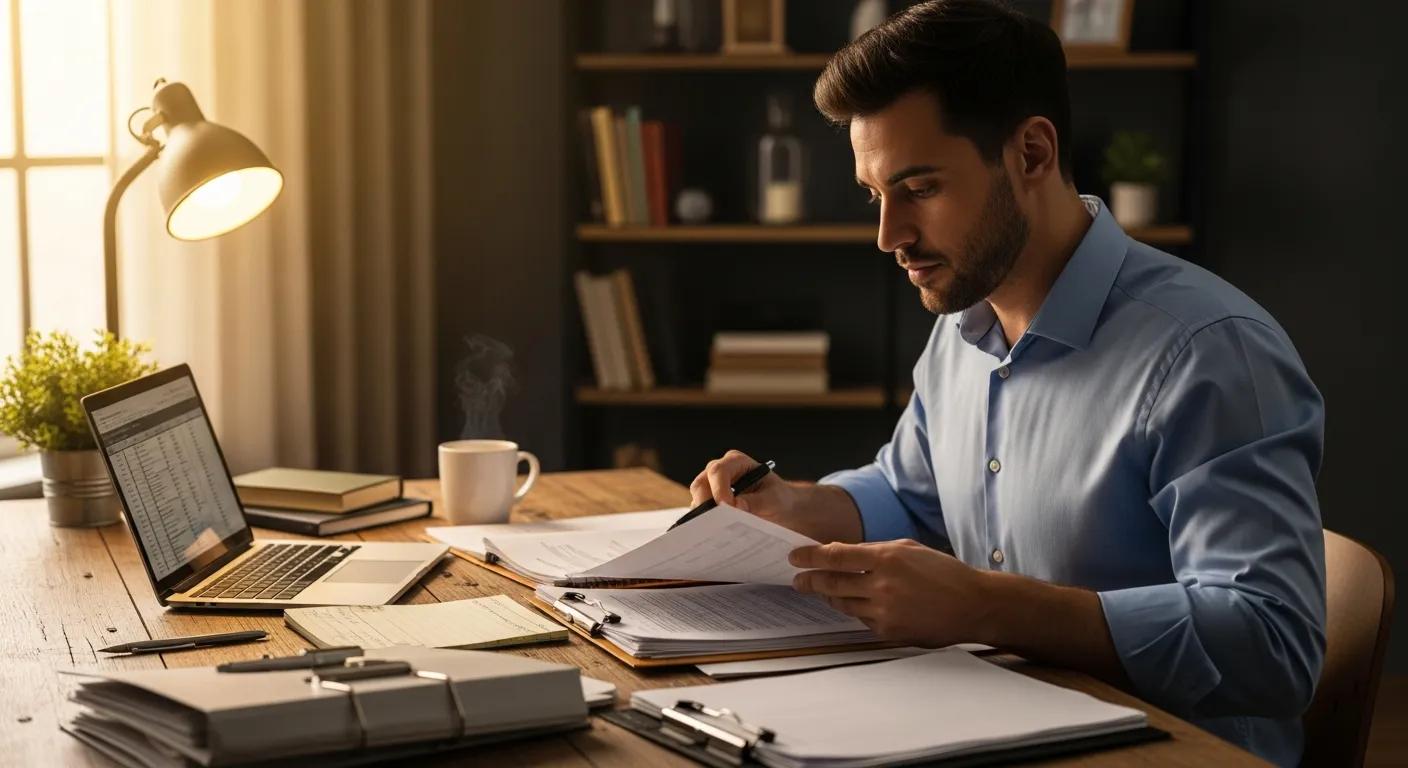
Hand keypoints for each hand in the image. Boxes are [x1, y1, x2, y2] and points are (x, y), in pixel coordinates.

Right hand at [689, 450, 797, 525]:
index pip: (718, 471)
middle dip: (706, 504)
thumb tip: (736, 506)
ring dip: (704, 516)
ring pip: (697, 500)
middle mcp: (719, 471)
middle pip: (701, 484)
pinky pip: (701, 514)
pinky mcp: (710, 505)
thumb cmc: (779, 499)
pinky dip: (706, 525)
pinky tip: (716, 537)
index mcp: (736, 462)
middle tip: (717, 524)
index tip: (727, 508)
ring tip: (717, 533)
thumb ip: (756, 501)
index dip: (719, 489)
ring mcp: (712, 488)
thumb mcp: (774, 500)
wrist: (782, 510)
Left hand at [790, 539, 993, 646]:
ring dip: (830, 596)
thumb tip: (842, 555)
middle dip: (810, 580)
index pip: (836, 556)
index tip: (795, 557)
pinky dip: (858, 611)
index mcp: (887, 558)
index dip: (810, 557)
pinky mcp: (888, 632)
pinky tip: (860, 605)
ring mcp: (884, 611)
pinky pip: (862, 620)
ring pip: (843, 604)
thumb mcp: (908, 548)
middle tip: (798, 579)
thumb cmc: (942, 573)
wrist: (972, 605)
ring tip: (822, 590)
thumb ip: (875, 551)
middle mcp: (882, 585)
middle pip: (832, 583)